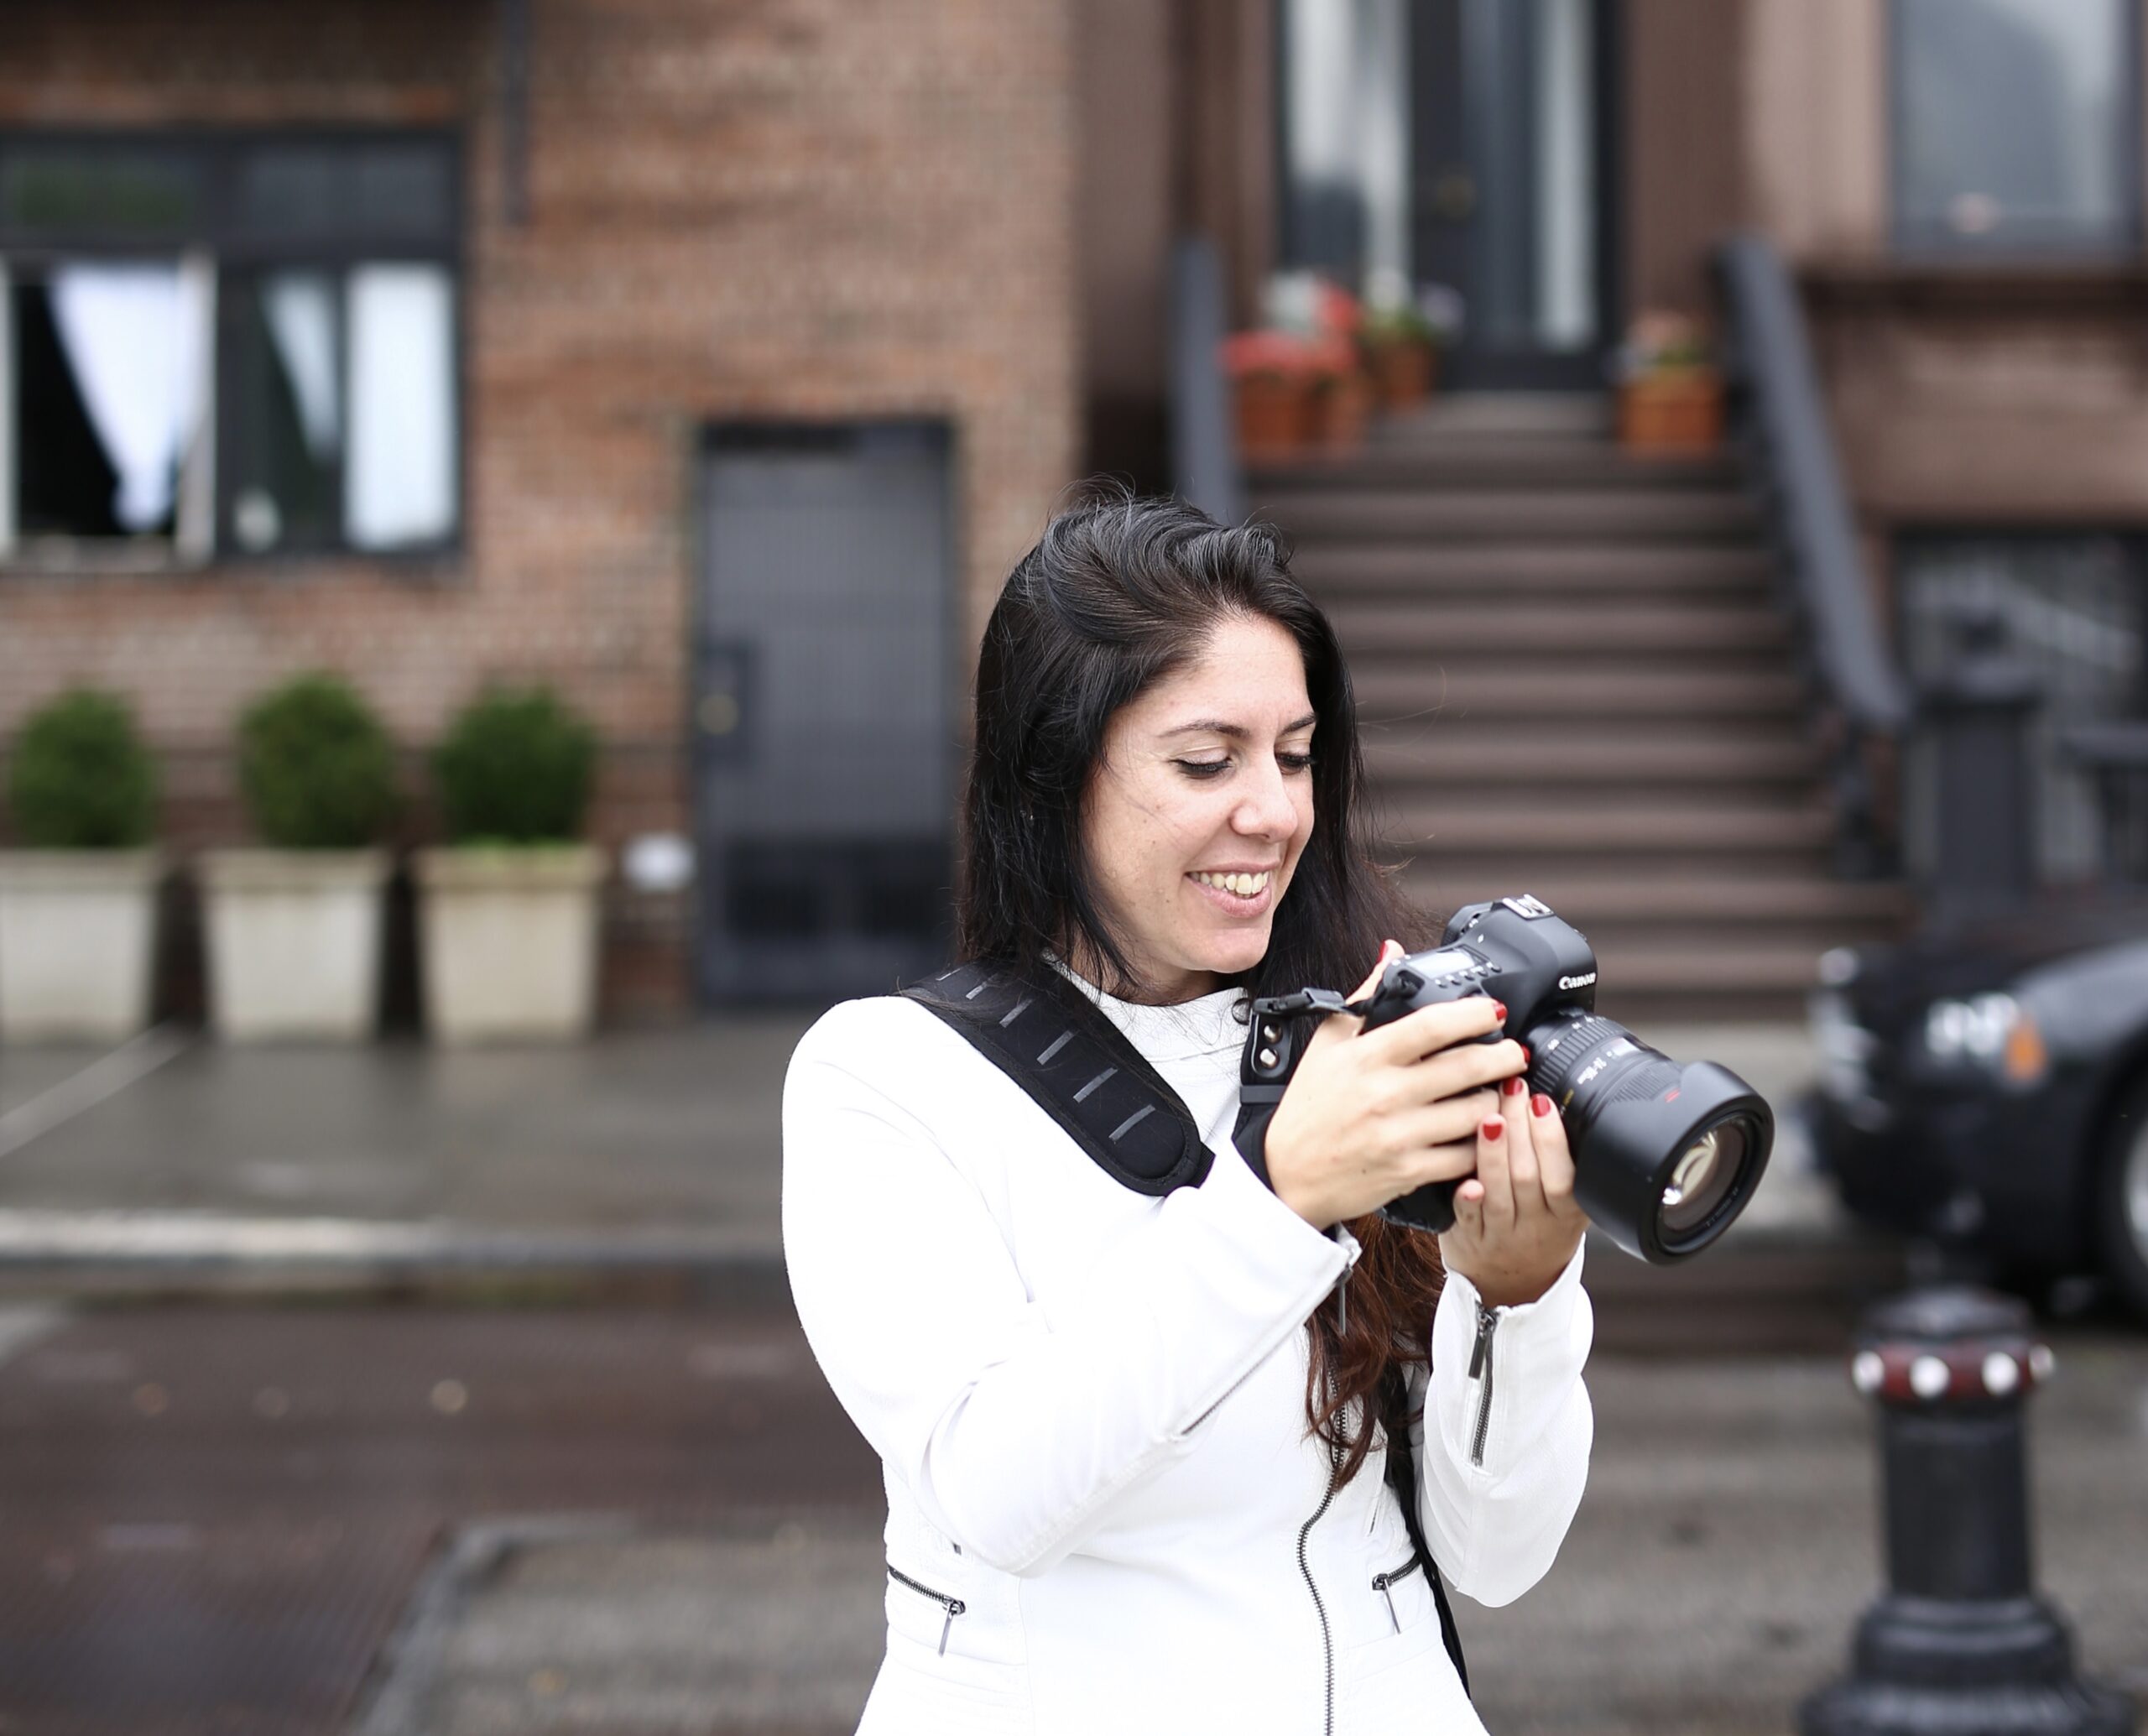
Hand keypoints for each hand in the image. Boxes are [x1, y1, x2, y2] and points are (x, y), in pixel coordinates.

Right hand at [1264, 942, 1528, 1230]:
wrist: (1287, 1174)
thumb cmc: (1308, 1108)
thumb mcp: (1327, 1044)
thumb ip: (1365, 998)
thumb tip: (1392, 953)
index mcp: (1366, 1057)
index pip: (1431, 1025)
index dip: (1473, 1014)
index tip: (1494, 1011)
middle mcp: (1384, 1094)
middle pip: (1465, 1067)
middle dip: (1504, 1056)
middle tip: (1516, 1052)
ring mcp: (1399, 1135)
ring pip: (1474, 1114)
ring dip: (1496, 1100)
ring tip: (1498, 1092)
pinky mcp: (1409, 1172)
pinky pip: (1465, 1157)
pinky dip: (1482, 1144)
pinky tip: (1483, 1133)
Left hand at [1438, 1076, 1588, 1307]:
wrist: (1512, 1284)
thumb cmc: (1537, 1225)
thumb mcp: (1563, 1201)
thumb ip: (1557, 1159)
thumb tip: (1543, 1096)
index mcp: (1568, 1210)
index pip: (1566, 1174)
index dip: (1552, 1138)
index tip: (1541, 1100)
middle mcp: (1538, 1224)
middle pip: (1530, 1175)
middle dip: (1520, 1127)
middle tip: (1510, 1088)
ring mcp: (1504, 1234)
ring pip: (1500, 1193)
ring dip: (1494, 1152)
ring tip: (1487, 1115)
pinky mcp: (1471, 1241)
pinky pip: (1469, 1219)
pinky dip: (1468, 1199)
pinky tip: (1465, 1178)